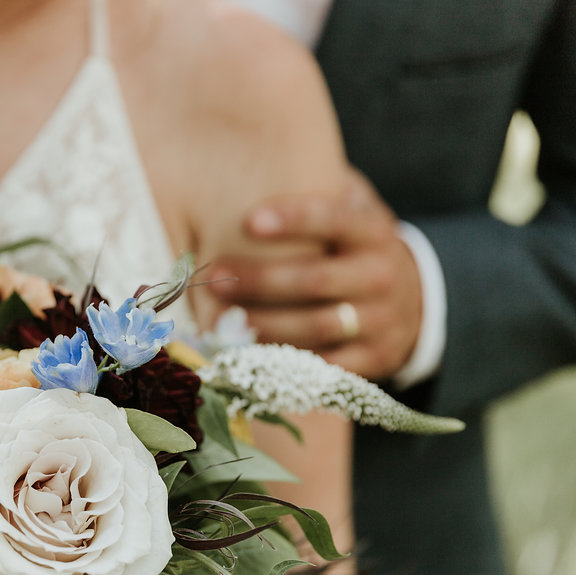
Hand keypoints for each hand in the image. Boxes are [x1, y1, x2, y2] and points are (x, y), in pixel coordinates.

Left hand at [206, 170, 422, 380]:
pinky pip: (323, 368)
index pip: (335, 219)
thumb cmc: (354, 247)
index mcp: (374, 232)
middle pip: (314, 280)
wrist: (413, 303)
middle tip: (215, 279)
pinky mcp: (373, 361)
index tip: (248, 220)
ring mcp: (380, 322)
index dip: (293, 219)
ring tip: (218, 320)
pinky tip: (243, 355)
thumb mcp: (351, 212)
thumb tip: (251, 153)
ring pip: (314, 328)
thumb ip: (318, 188)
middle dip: (259, 281)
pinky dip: (282, 364)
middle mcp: (381, 276)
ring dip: (262, 326)